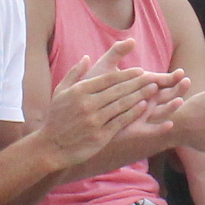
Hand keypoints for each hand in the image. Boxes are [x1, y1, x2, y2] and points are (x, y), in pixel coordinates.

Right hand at [35, 42, 167, 166]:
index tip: (140, 70)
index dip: (126, 74)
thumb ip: (74, 73)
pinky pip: (120, 121)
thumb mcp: (60, 92)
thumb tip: (87, 58)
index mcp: (79, 91)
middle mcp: (88, 104)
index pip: (108, 79)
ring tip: (153, 89)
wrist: (50, 147)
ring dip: (140, 95)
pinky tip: (143, 106)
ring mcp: (94, 120)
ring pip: (122, 104)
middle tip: (152, 77)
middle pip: (118, 90)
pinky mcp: (100, 135)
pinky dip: (133, 113)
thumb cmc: (56, 118)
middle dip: (138, 83)